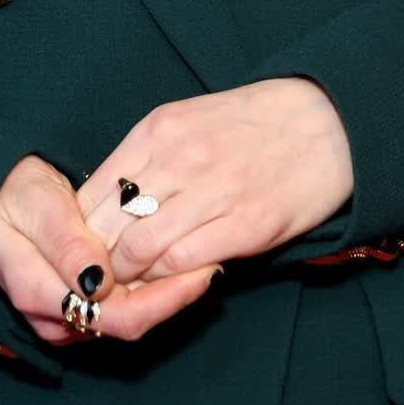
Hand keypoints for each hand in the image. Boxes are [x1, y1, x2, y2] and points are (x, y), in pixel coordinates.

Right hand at [0, 152, 218, 350]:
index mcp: (42, 296)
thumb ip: (63, 241)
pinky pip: (125, 303)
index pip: (116, 315)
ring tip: (204, 259)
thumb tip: (95, 280)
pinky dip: (154, 285)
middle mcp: (59, 318)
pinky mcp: (83, 304)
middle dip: (174, 296)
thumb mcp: (35, 207)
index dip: (163, 298)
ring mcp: (71, 315)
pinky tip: (177, 260)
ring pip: (131, 315)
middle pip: (129, 322)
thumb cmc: (14, 197)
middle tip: (214, 264)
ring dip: (168, 291)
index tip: (200, 269)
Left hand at [74, 78, 353, 286]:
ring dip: (131, 278)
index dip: (79, 236)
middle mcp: (177, 157)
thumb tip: (103, 211)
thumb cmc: (250, 124)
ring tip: (138, 286)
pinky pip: (185, 264)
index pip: (91, 195)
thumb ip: (146, 163)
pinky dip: (171, 280)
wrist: (324, 118)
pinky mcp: (247, 224)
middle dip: (99, 264)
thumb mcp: (186, 125)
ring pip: (139, 251)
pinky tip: (177, 279)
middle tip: (103, 285)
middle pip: (108, 227)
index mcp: (157, 130)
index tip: (83, 257)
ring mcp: (212, 190)